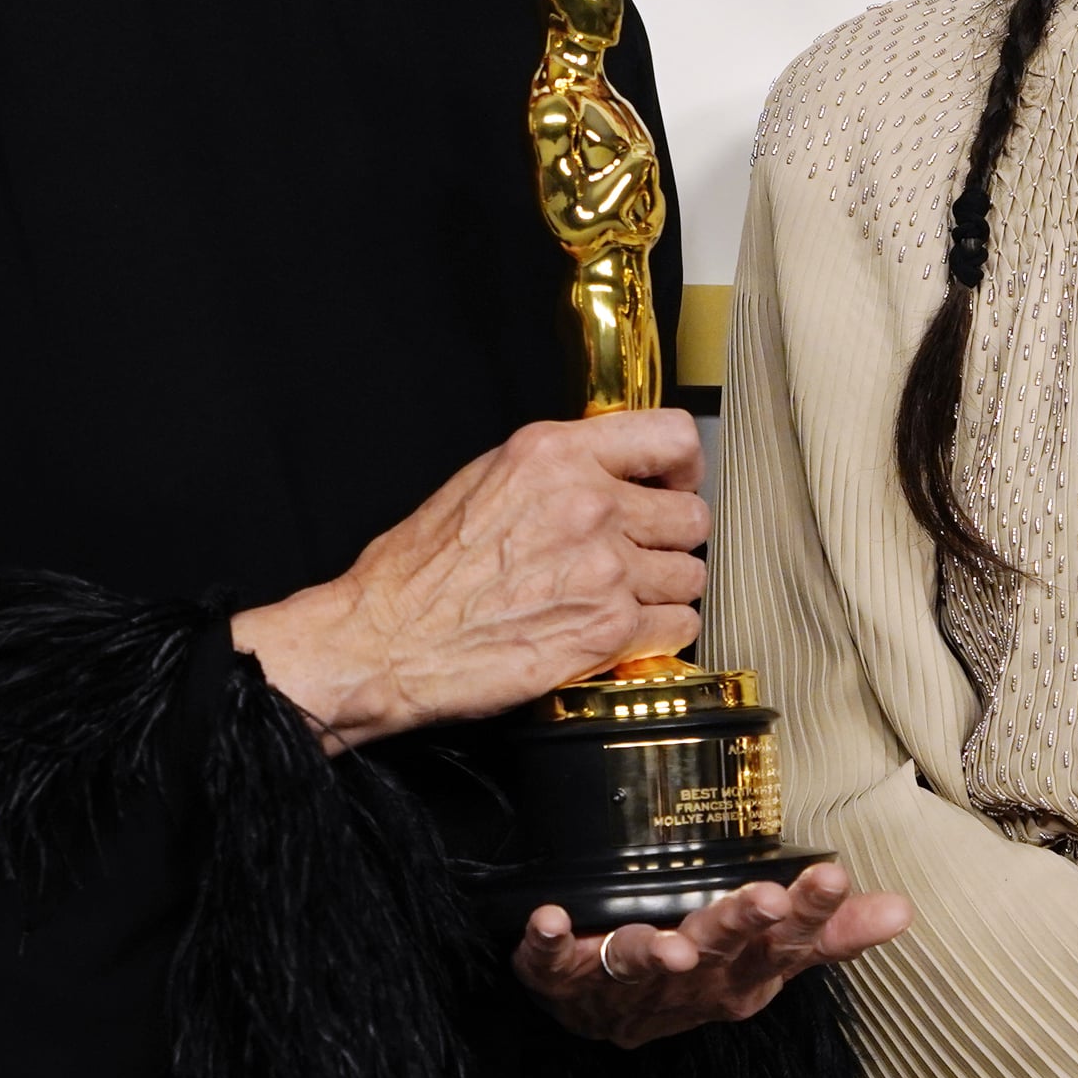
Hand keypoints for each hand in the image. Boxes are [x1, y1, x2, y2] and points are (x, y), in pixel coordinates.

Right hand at [232, 411, 709, 745]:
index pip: (673, 436)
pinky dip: (659, 633)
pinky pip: (677, 625)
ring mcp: (604, 567)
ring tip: (626, 598)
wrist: (386, 641)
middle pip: (691, 514)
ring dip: (665, 590)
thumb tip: (613, 469)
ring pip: (690, 574)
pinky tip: (624, 632)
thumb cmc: (421, 570)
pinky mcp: (607, 630)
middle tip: (641, 555)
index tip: (677, 483)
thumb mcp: (486, 478)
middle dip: (669, 539)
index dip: (685, 465)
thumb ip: (560, 467)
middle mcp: (588, 503)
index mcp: (556, 455)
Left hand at [512, 863, 912, 1048]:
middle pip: (719, 952)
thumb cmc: (700, 970)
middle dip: (741, 925)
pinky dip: (547, 945)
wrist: (605, 1012)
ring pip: (644, 966)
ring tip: (671, 944)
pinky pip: (551, 965)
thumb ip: (829, 930)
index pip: (785, 944)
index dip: (809, 916)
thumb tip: (905, 909)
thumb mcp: (769, 955)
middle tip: (766, 899)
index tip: (831, 877)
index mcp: (743, 975)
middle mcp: (689, 985)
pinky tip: (547, 919)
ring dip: (655, 954)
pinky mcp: (563, 980)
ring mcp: (626, 987)